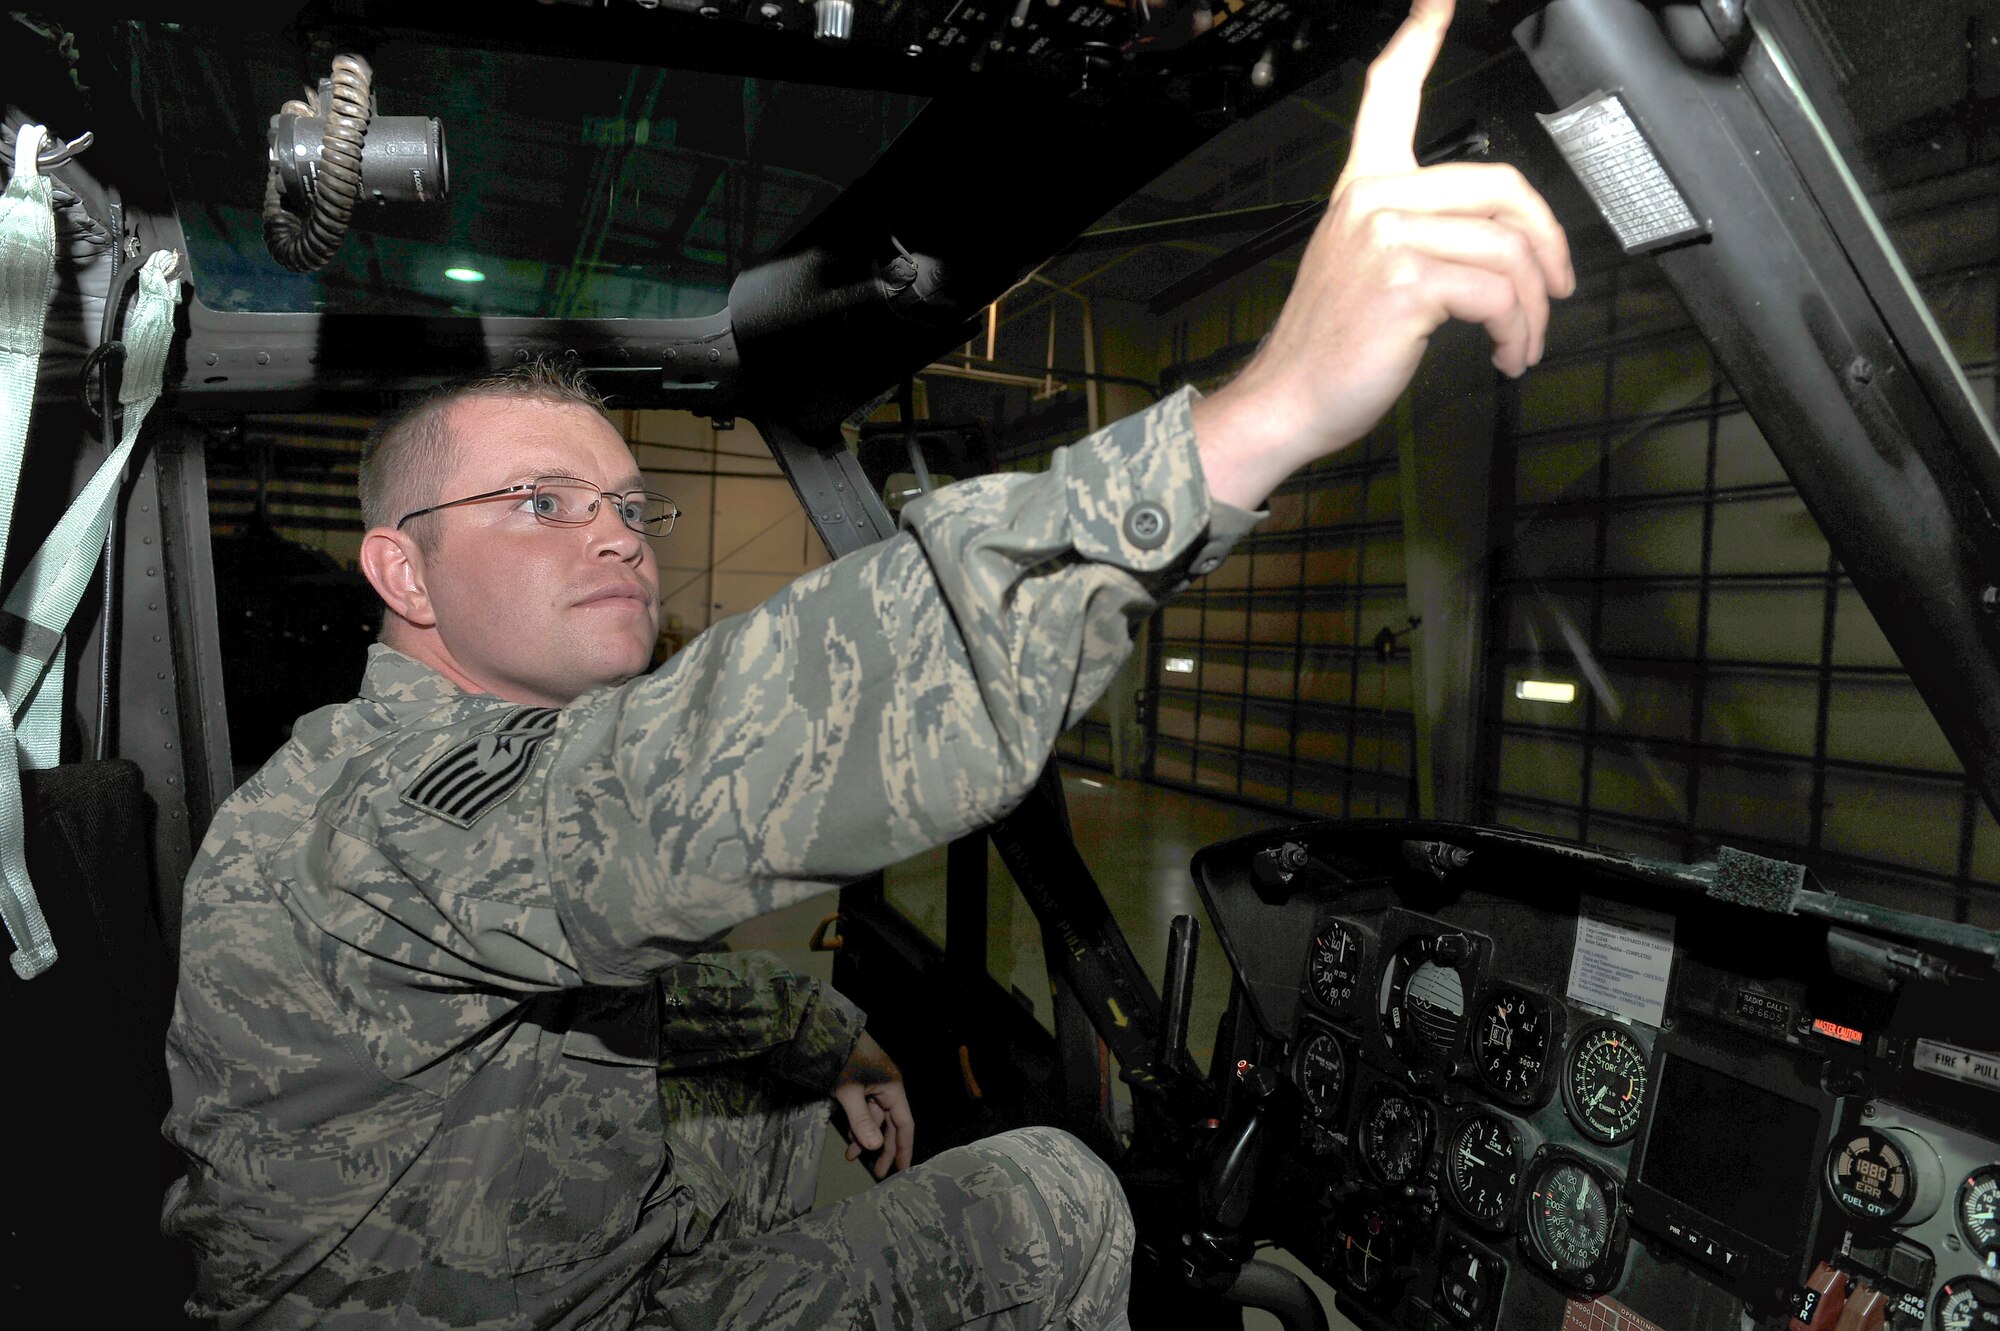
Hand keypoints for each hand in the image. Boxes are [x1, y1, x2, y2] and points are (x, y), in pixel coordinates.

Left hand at [831, 1031, 913, 1179]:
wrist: (825, 1031)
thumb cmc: (840, 1059)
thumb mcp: (849, 1092)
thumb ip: (862, 1121)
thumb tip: (876, 1147)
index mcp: (893, 1088)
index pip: (904, 1124)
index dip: (904, 1147)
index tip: (904, 1169)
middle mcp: (888, 1088)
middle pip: (890, 1124)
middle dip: (883, 1148)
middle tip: (878, 1173)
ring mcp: (874, 1086)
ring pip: (874, 1118)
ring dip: (864, 1137)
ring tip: (851, 1156)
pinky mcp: (862, 1085)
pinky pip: (864, 1110)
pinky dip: (857, 1124)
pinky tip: (848, 1139)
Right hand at [1192, 0, 1574, 508]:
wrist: (1285, 400)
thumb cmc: (1327, 347)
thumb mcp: (1363, 268)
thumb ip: (1416, 233)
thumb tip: (1499, 243)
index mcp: (1363, 186)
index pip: (1389, 92)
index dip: (1419, 36)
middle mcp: (1374, 199)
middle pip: (1501, 186)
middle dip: (1548, 244)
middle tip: (1558, 285)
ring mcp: (1388, 237)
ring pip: (1509, 250)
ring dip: (1535, 308)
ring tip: (1524, 340)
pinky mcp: (1406, 282)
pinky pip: (1499, 293)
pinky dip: (1518, 330)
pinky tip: (1506, 352)